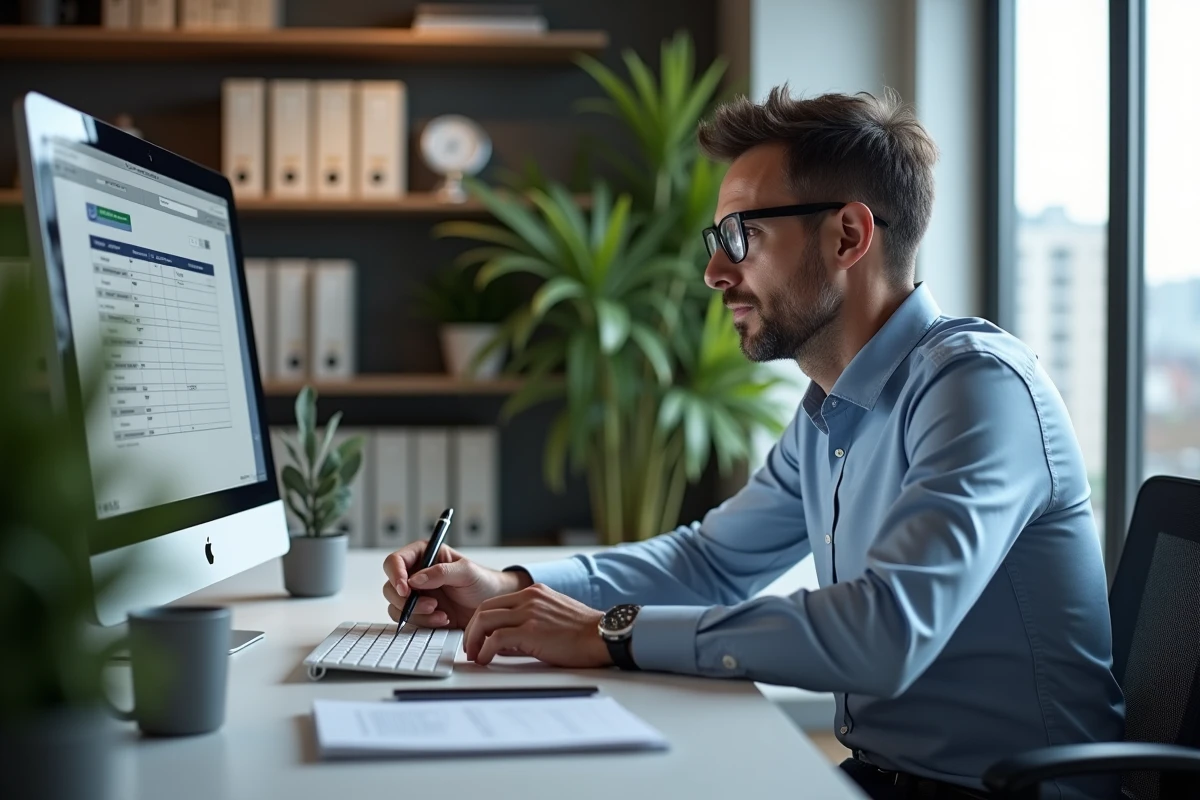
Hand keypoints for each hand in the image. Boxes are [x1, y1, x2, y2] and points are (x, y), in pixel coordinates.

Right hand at [382, 543, 529, 628]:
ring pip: (396, 606)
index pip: (395, 561)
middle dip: (407, 600)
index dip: (395, 574)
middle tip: (432, 605)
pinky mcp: (420, 613)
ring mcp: (416, 595)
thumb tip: (414, 580)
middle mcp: (415, 574)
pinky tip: (443, 620)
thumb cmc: (482, 581)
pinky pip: (408, 620)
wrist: (491, 607)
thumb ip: (441, 572)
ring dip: (417, 614)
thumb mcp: (466, 571)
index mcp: (424, 555)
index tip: (406, 589)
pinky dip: (423, 623)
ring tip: (442, 614)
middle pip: (391, 586)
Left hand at [463, 583, 611, 667]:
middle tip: (470, 648)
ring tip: (475, 656)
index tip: (477, 637)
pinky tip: (486, 660)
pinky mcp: (531, 630)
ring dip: (474, 640)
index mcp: (534, 593)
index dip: (480, 621)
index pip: (495, 602)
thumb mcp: (553, 617)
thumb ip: (529, 623)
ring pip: (484, 620)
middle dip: (471, 630)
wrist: (603, 635)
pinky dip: (485, 651)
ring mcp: (529, 612)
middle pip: (484, 609)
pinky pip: (496, 638)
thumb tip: (505, 643)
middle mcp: (529, 598)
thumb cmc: (584, 633)